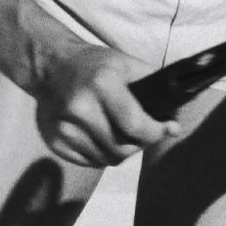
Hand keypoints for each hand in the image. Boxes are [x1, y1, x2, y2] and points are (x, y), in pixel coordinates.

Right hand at [33, 45, 179, 166]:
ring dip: (123, 151)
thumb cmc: (96, 64)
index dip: (156, 132)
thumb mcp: (126, 63)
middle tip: (147, 132)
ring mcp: (64, 129)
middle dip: (142, 143)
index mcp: (102, 85)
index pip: (134, 125)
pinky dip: (103, 154)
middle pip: (122, 148)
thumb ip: (151, 86)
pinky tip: (105, 137)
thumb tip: (174, 118)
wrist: (51, 65)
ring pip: (107, 159)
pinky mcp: (54, 142)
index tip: (170, 129)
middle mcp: (80, 109)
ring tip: (125, 133)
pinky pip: (90, 162)